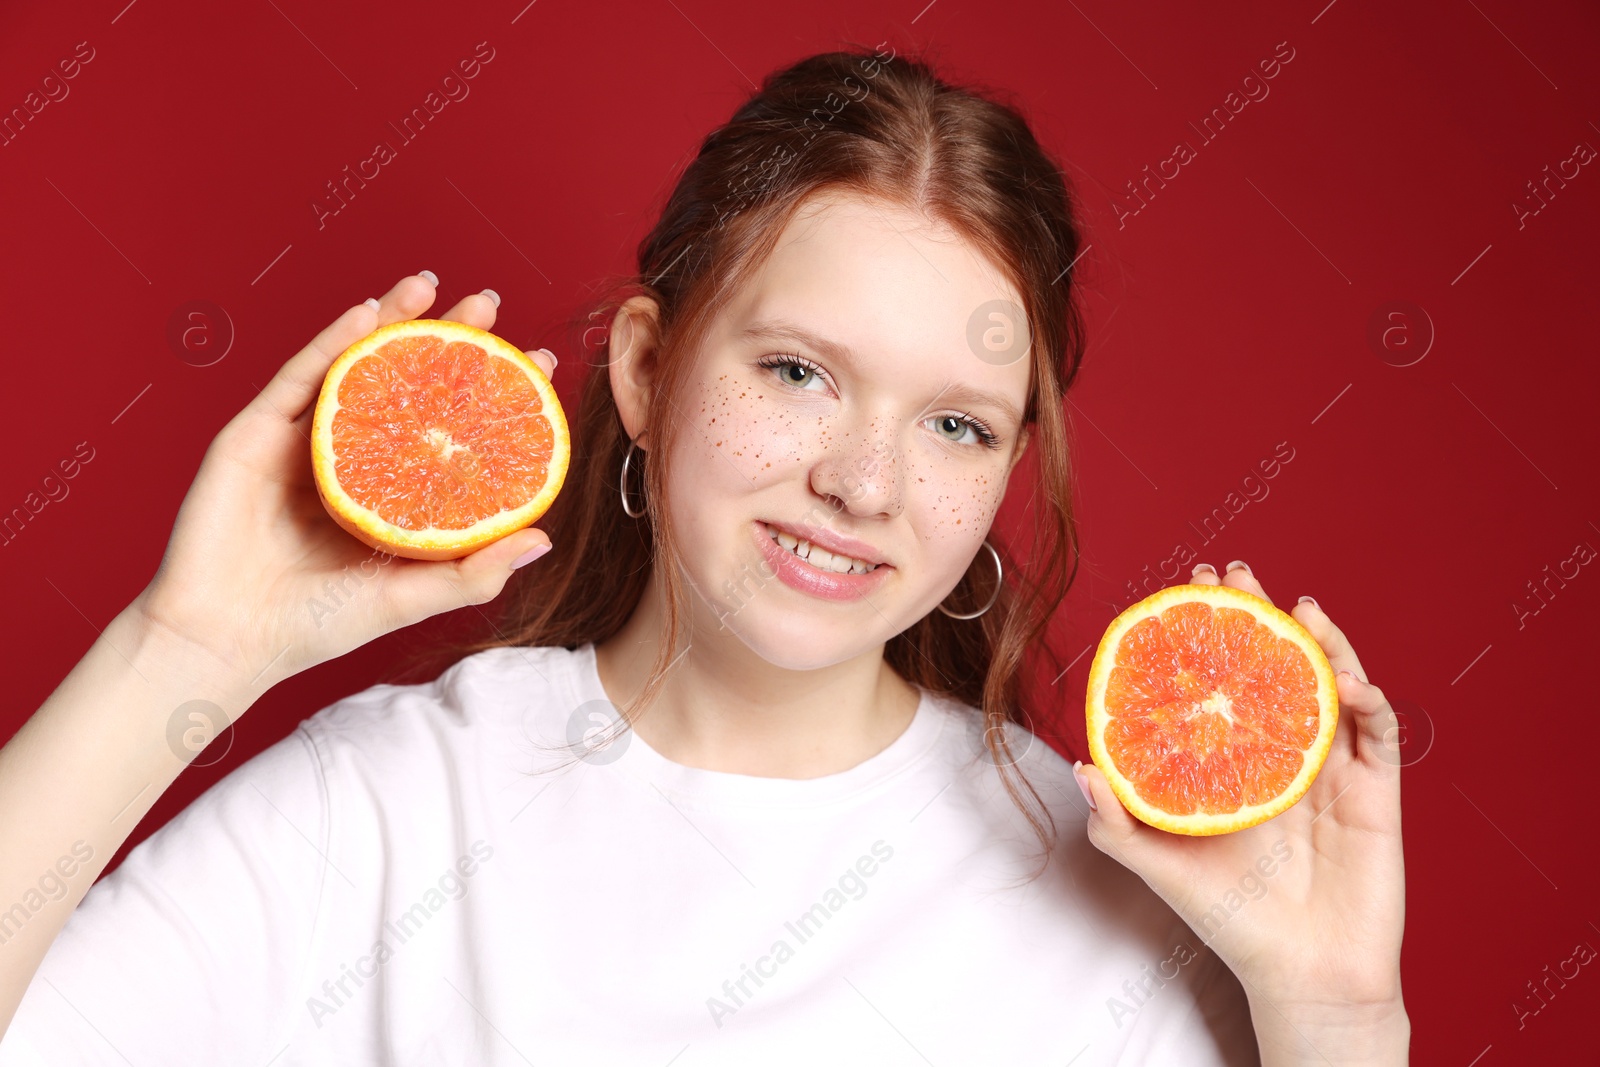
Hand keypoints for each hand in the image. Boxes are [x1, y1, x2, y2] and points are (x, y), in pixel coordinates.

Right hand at [131, 273, 558, 697]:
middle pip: (403, 383)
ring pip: (352, 365)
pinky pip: (298, 377)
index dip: (487, 392)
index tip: (537, 361)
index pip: (445, 426)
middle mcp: (347, 457)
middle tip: (488, 303)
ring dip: (388, 318)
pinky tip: (366, 312)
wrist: (225, 640)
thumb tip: (544, 539)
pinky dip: (331, 340)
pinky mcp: (253, 434)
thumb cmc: (316, 624)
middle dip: (445, 338)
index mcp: (386, 490)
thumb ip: (474, 573)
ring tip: (428, 283)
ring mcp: (298, 441)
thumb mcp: (410, 597)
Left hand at [1074, 563, 1405, 1024]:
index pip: (1221, 680)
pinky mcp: (1376, 795)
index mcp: (1234, 761)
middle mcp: (1282, 754)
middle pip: (1274, 665)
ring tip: (1298, 609)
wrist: (1302, 977)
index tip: (1185, 589)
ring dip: (1320, 642)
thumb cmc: (1230, 922)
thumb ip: (1116, 824)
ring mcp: (1331, 770)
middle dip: (1257, 613)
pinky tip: (1346, 680)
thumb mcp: (1159, 868)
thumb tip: (1079, 768)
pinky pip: (1379, 736)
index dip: (1208, 633)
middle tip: (1236, 570)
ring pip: (1330, 686)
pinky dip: (1368, 701)